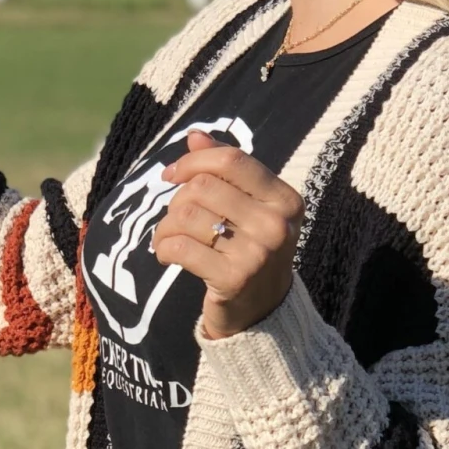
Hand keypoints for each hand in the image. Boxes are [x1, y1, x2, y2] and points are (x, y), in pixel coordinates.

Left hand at [151, 133, 302, 337]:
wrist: (263, 312)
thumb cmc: (250, 250)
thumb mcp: (248, 207)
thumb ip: (225, 171)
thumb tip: (194, 136)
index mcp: (284, 199)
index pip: (232, 161)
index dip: (193, 161)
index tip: (171, 174)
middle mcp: (276, 224)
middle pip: (203, 187)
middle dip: (177, 200)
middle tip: (175, 219)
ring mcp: (258, 253)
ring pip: (187, 216)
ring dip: (166, 226)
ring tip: (168, 238)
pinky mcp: (234, 279)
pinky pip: (181, 247)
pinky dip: (164, 248)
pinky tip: (167, 255)